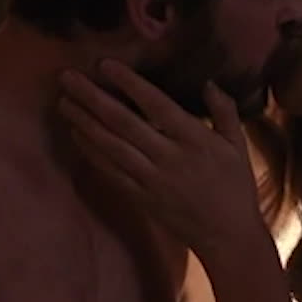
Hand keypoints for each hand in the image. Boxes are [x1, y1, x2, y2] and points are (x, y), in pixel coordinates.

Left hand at [57, 60, 267, 257]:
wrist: (227, 236)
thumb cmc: (236, 187)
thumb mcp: (238, 146)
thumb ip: (225, 111)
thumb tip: (208, 82)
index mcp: (195, 139)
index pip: (156, 104)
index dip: (129, 83)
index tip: (104, 65)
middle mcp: (169, 157)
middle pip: (123, 123)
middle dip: (92, 98)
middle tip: (67, 78)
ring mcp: (151, 180)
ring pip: (111, 146)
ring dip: (84, 123)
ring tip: (63, 102)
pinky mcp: (140, 198)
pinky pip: (111, 172)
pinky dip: (91, 153)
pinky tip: (76, 135)